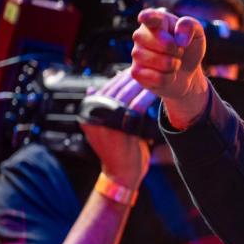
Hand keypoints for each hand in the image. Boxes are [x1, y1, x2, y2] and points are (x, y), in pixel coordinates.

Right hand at [81, 69, 152, 188]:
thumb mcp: (103, 128)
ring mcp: (107, 122)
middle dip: (131, 78)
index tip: (135, 71)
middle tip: (148, 68)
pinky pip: (136, 106)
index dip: (120, 78)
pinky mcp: (122, 128)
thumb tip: (90, 88)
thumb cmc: (116, 151)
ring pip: (126, 95)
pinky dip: (146, 96)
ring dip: (140, 83)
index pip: (105, 88)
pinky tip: (156, 90)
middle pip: (115, 89)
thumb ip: (100, 109)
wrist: (122, 175)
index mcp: (87, 114)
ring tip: (153, 76)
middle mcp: (93, 116)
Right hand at [131, 8, 207, 129]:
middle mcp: (142, 38)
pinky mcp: (137, 75)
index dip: (148, 18)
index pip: (146, 17)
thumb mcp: (198, 35)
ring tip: (175, 65)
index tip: (148, 20)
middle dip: (166, 45)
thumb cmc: (190, 52)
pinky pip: (145, 75)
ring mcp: (137, 57)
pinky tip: (168, 76)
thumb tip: (179, 35)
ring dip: (166, 62)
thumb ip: (190, 26)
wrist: (189, 77)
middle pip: (143, 37)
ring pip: (144, 57)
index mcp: (156, 24)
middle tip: (177, 50)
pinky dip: (162, 77)